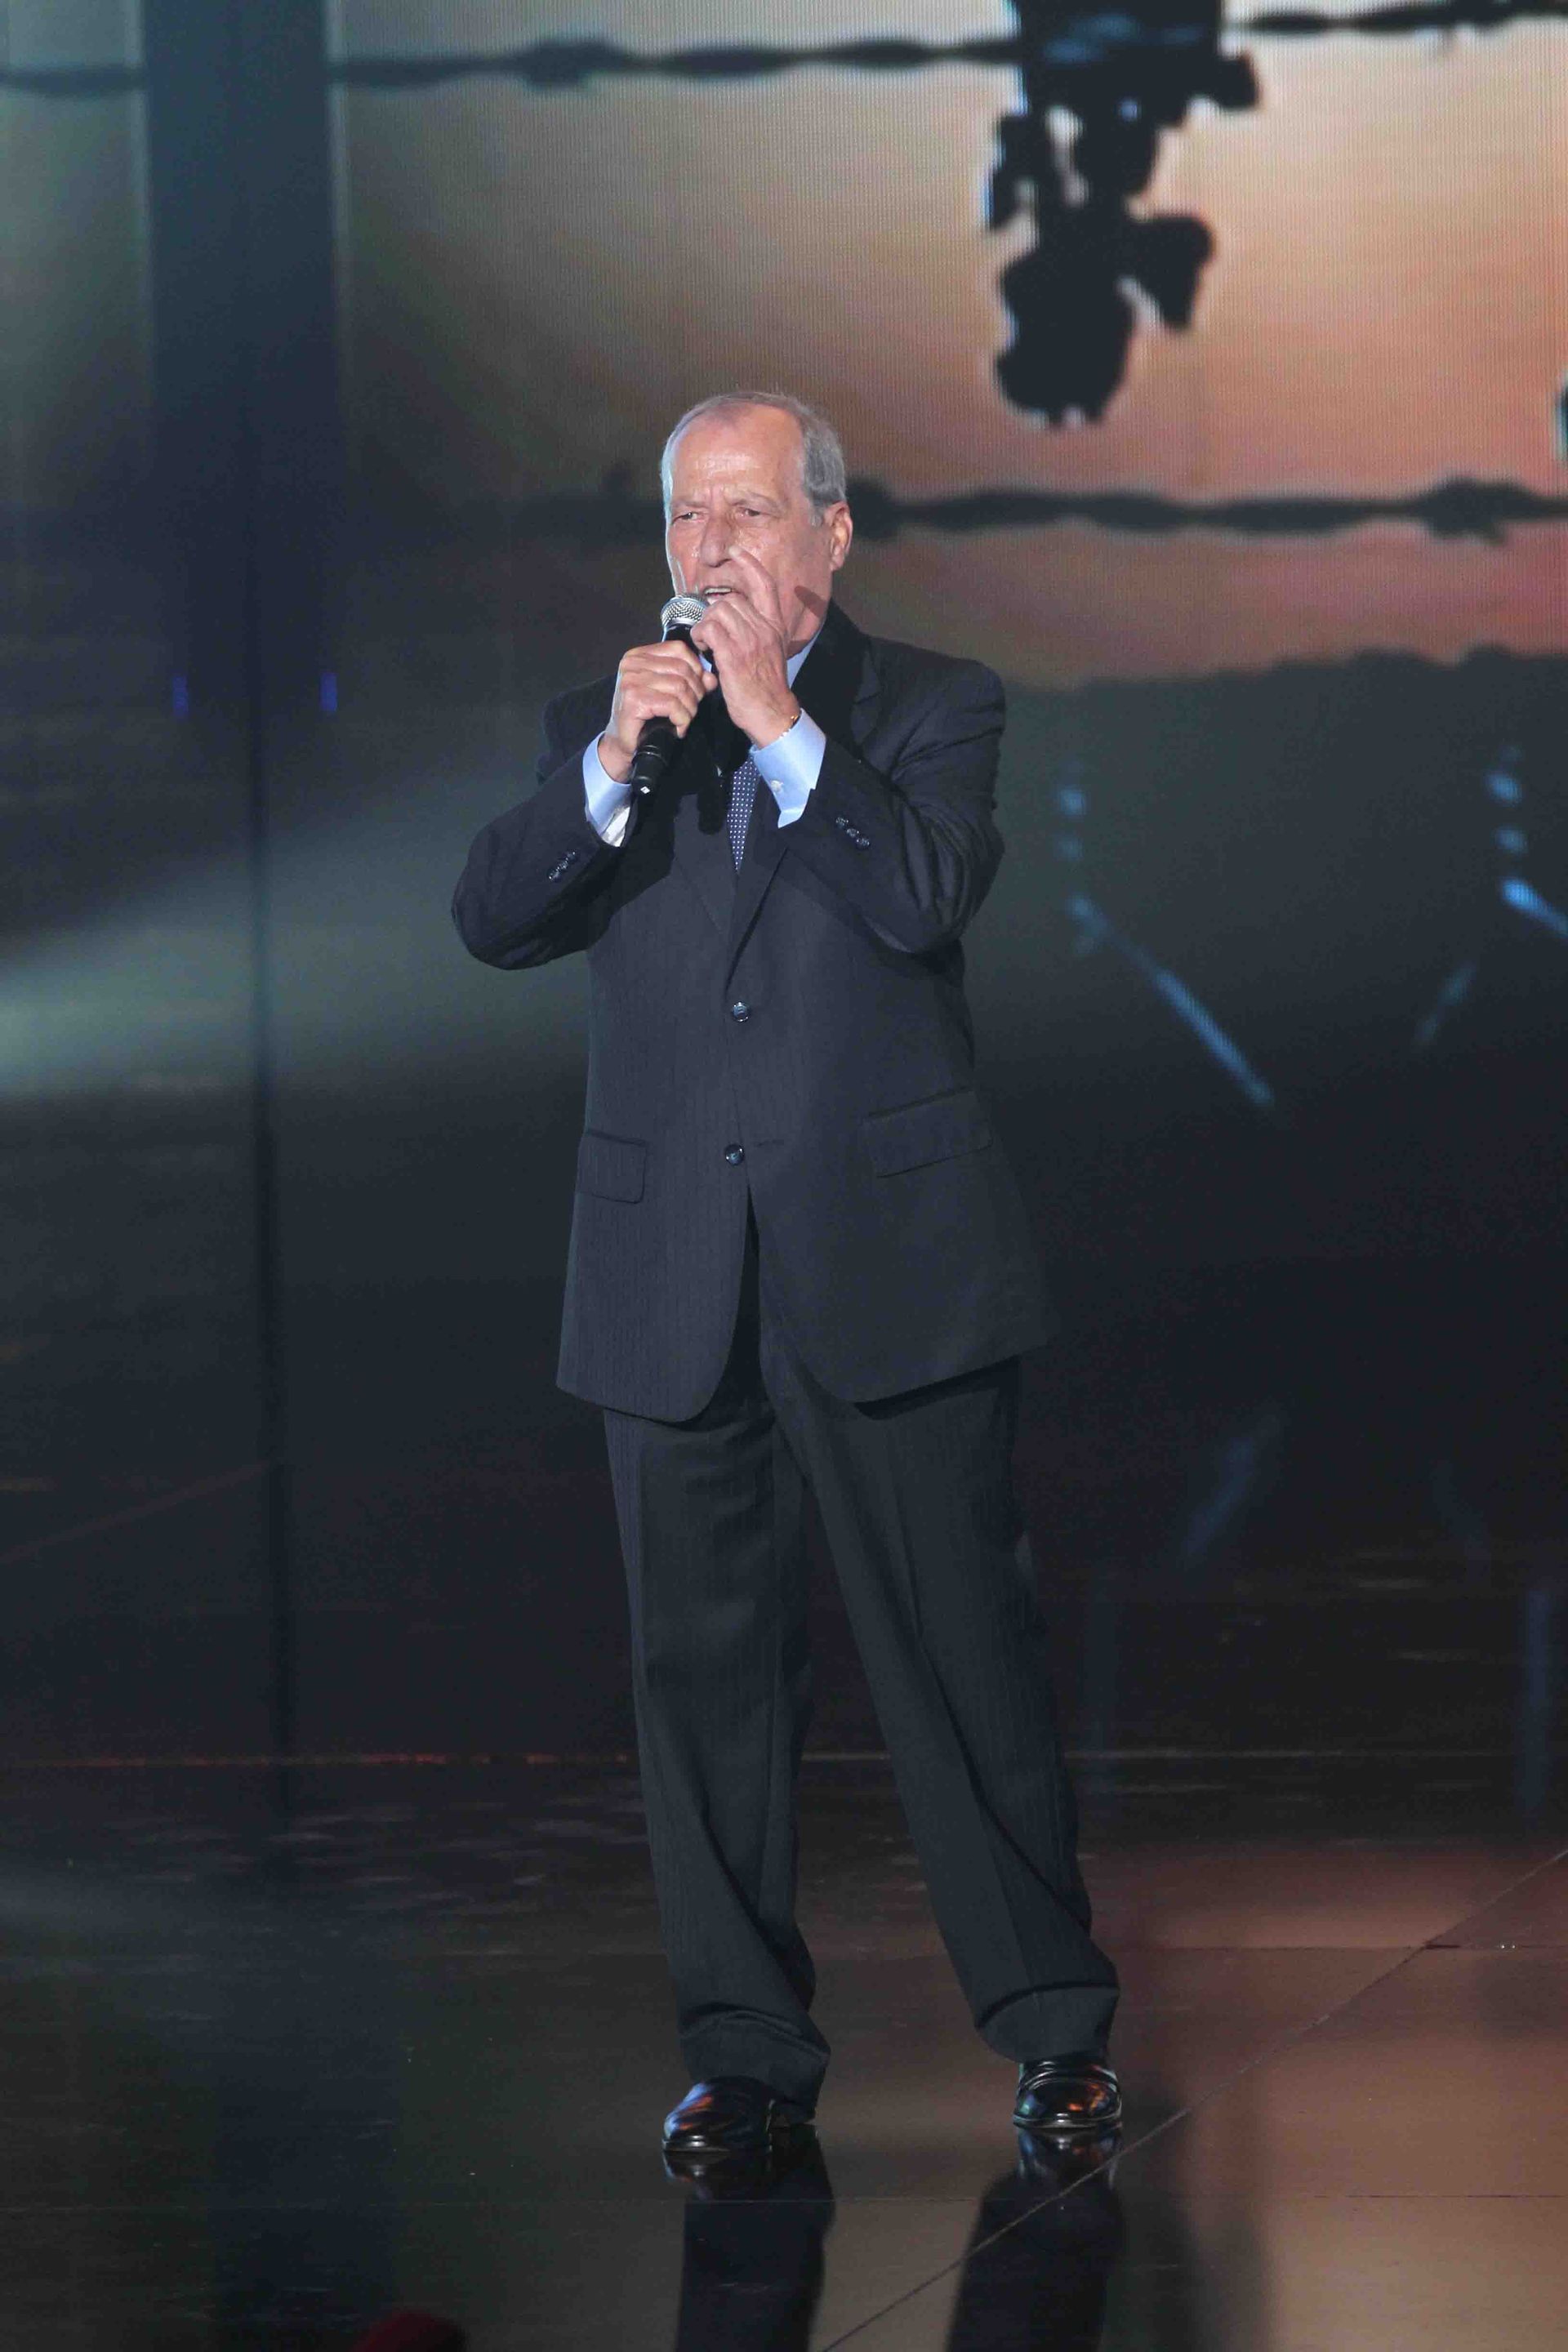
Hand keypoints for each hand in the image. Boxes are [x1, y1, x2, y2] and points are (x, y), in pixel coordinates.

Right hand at [599, 638, 715, 783]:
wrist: (625, 744)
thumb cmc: (646, 718)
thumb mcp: (670, 693)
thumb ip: (690, 681)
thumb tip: (710, 678)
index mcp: (639, 655)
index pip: (678, 649)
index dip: (696, 670)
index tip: (697, 690)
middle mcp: (633, 663)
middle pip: (682, 669)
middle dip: (695, 692)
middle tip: (691, 711)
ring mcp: (631, 680)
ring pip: (679, 687)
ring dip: (689, 708)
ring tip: (684, 720)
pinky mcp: (634, 699)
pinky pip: (672, 704)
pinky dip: (682, 719)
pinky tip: (678, 728)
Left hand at [688, 551, 799, 747]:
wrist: (772, 713)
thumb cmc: (766, 687)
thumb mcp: (770, 652)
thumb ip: (756, 631)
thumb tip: (734, 619)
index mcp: (774, 626)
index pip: (764, 584)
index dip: (748, 563)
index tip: (734, 551)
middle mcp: (764, 628)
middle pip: (730, 600)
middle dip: (714, 613)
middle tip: (711, 634)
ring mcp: (749, 640)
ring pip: (717, 612)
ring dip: (705, 626)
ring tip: (708, 644)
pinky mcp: (734, 654)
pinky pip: (709, 629)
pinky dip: (701, 636)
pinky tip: (705, 650)